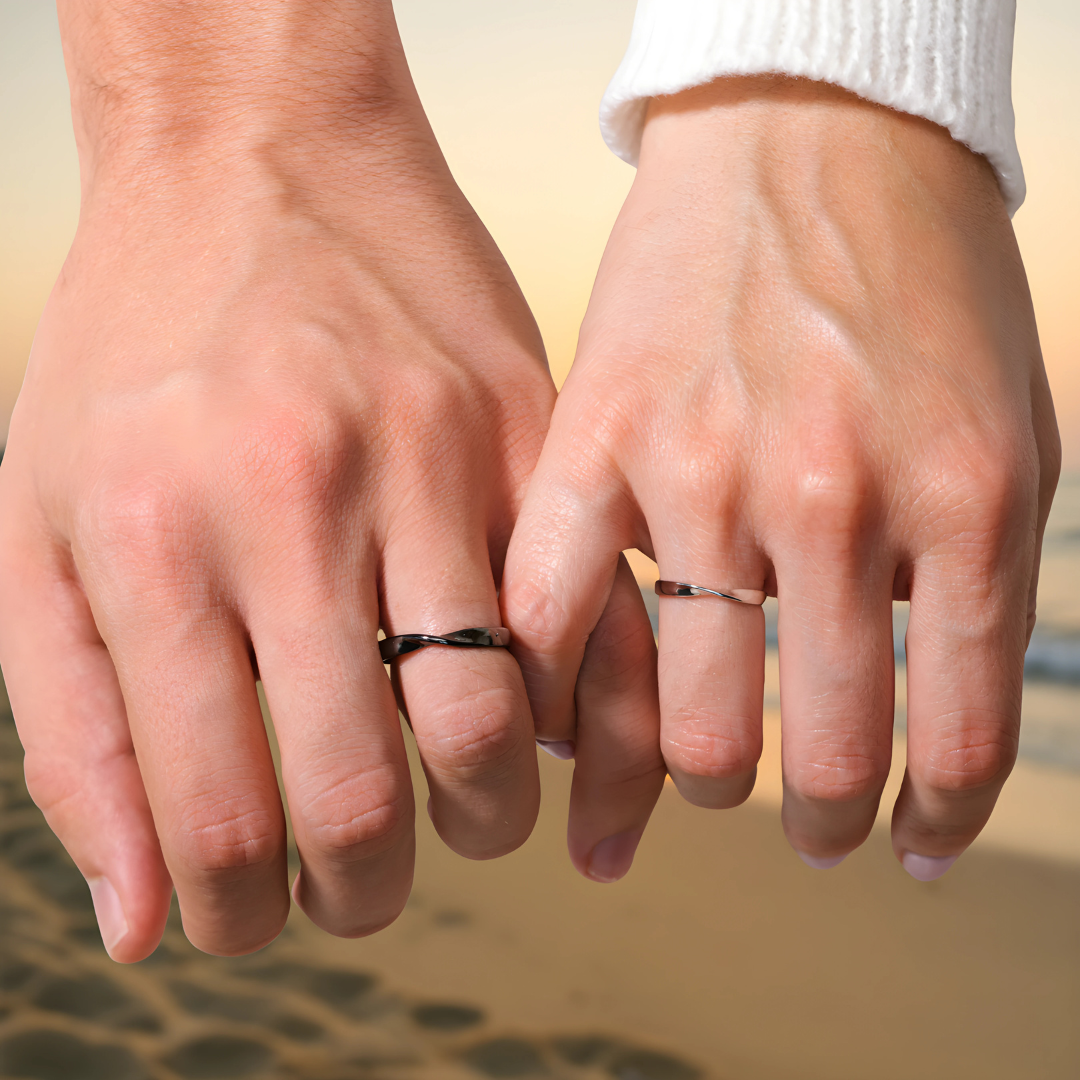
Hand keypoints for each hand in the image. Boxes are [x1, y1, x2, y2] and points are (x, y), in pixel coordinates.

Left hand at [0, 1, 553, 960]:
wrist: (257, 154)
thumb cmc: (135, 349)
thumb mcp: (37, 525)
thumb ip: (75, 733)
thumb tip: (141, 917)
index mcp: (157, 542)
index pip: (218, 819)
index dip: (242, 914)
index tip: (255, 916)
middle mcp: (301, 507)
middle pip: (370, 794)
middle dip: (365, 887)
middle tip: (360, 883)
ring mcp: (432, 462)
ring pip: (495, 722)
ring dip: (486, 812)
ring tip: (461, 809)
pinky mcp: (526, 431)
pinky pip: (585, 615)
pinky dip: (579, 707)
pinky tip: (551, 730)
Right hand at [504, 78, 1058, 881]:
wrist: (813, 134)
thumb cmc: (921, 280)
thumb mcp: (1007, 429)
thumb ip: (966, 580)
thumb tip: (912, 728)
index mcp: (965, 498)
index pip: (958, 735)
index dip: (931, 820)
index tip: (902, 848)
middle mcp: (834, 498)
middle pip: (818, 754)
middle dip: (820, 818)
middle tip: (805, 821)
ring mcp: (704, 471)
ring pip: (695, 719)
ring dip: (705, 782)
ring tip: (704, 778)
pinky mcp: (597, 440)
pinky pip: (559, 617)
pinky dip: (568, 699)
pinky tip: (579, 729)